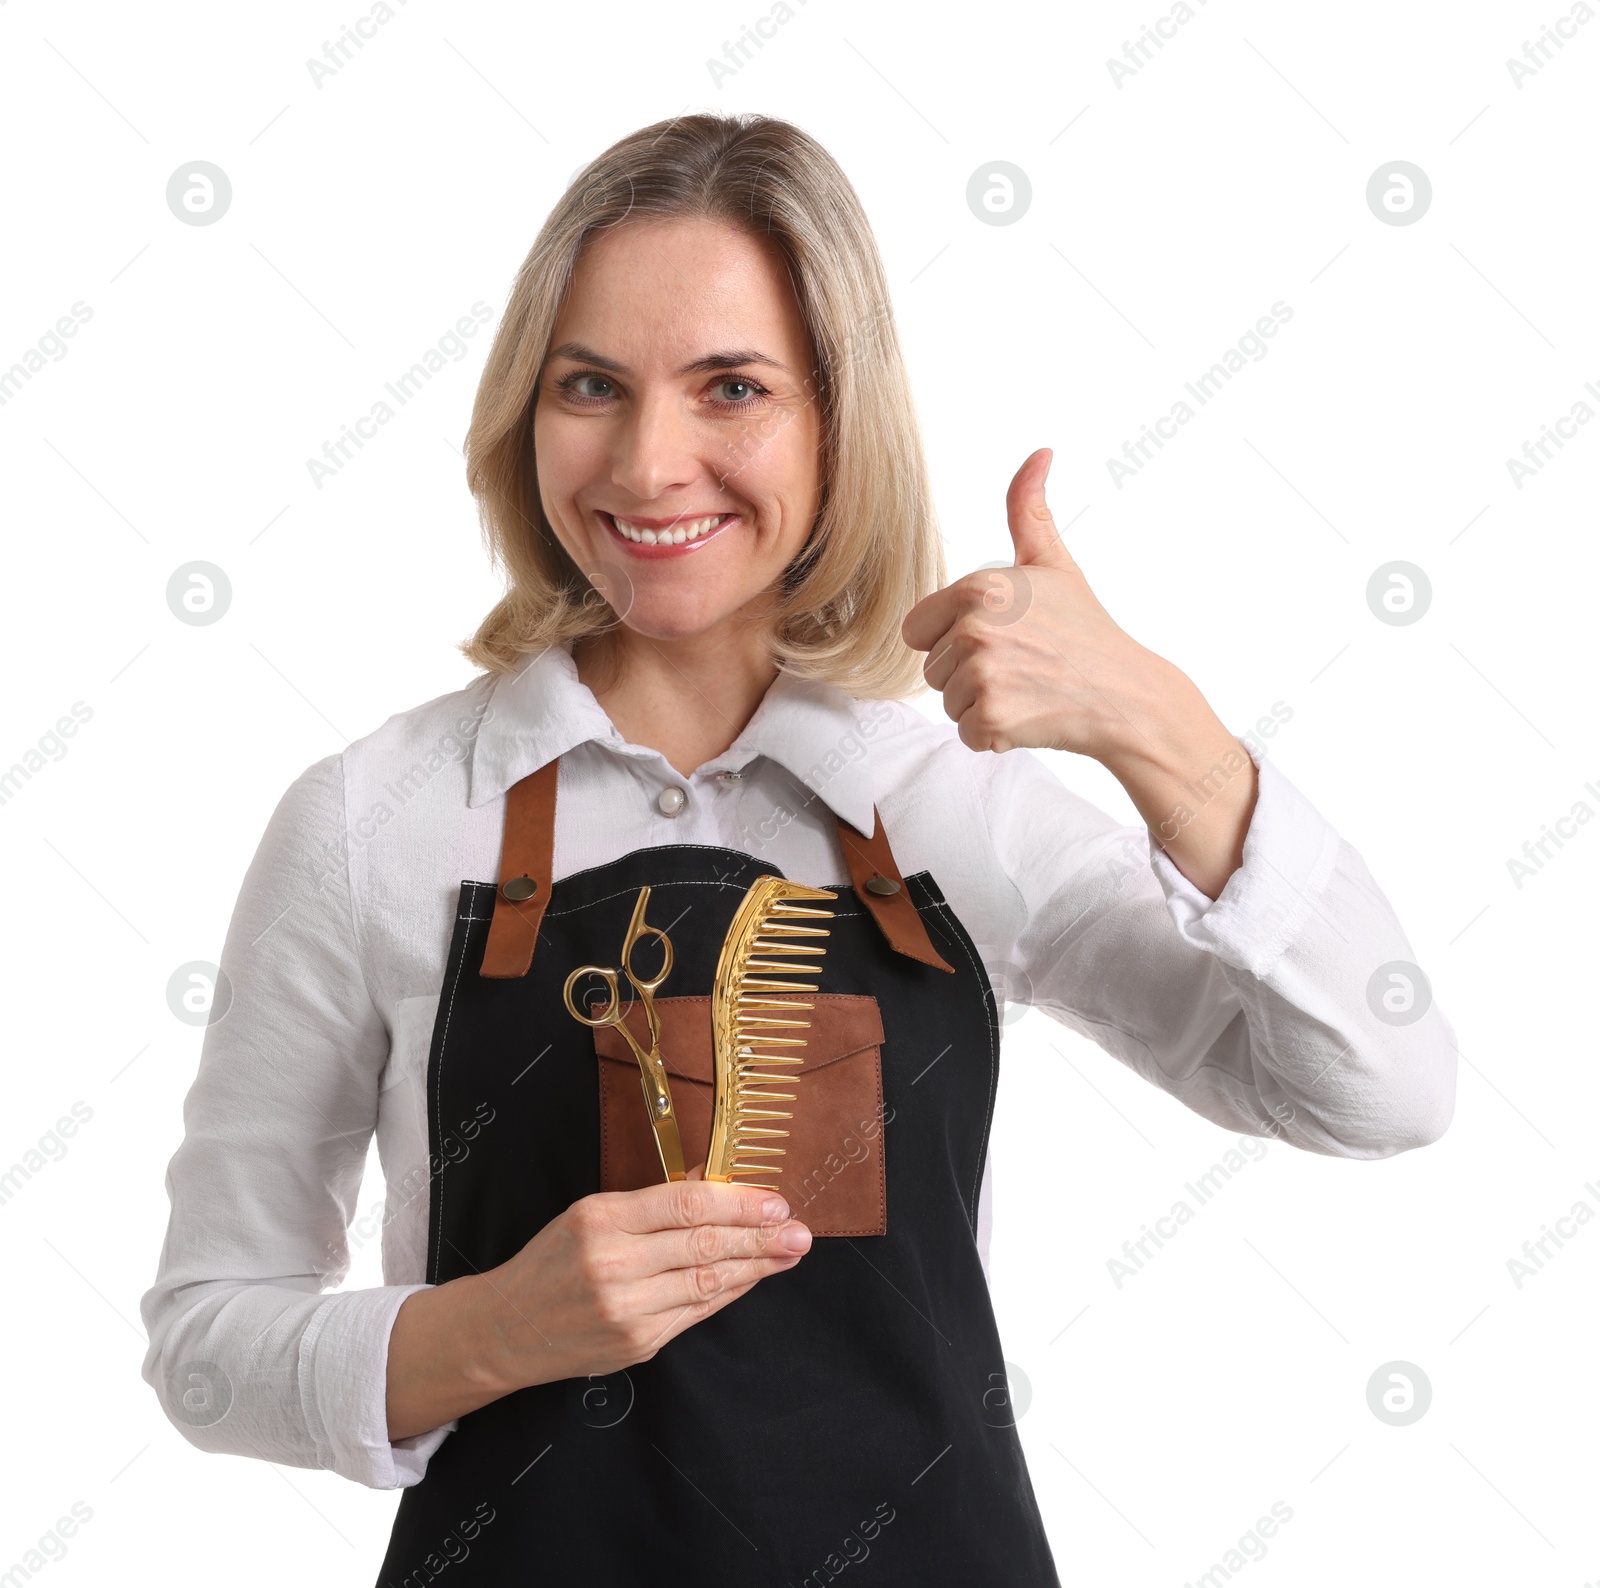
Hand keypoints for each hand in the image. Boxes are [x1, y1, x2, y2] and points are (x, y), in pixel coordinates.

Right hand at [386, 1180, 809, 1440]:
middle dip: (760, 1237)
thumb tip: (713, 1181)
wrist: (506, 1329)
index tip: (774, 1201)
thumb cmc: (552, 1261)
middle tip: (798, 1231)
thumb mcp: (590, 1213)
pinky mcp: (637, 1344)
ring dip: (756, 1267)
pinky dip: (728, 1292)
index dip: (737, 1203)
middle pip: (703, 1245)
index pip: (684, 1205)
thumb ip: (653, 1202)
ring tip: (788, 1253)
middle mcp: (613, 1265)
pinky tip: (752, 1278)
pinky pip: (695, 1312)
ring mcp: (626, 1310)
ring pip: (706, 1281)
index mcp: (599, 1219)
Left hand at [901, 448, 1257, 899]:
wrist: (1128, 697)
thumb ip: (1029, 509)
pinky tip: (1032, 716)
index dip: (953, 637)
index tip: (1003, 637)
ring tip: (1029, 689)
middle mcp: (976, 628)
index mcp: (979, 587)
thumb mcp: (1054, 564)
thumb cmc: (1086, 631)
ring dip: (981, 705)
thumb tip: (1039, 452)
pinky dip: (993, 735)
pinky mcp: (993, 718)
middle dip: (968, 674)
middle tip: (1023, 666)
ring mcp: (984, 675)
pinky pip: (966, 733)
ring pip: (947, 702)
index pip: (918, 629)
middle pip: (931, 669)